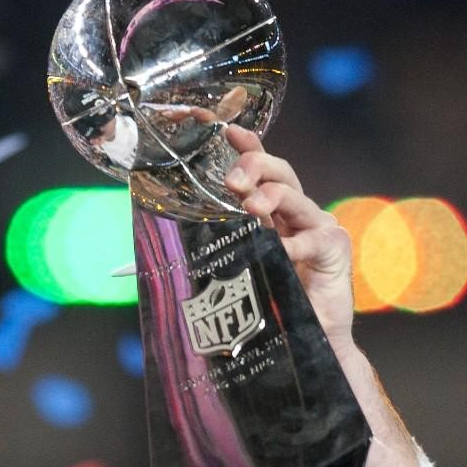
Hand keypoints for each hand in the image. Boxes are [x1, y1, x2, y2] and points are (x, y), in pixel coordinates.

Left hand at [222, 125, 356, 346]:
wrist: (303, 339)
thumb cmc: (264, 303)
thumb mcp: (227, 270)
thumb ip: (200, 255)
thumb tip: (133, 259)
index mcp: (268, 211)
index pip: (258, 167)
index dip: (244, 143)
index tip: (223, 126)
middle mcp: (293, 212)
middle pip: (278, 171)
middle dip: (253, 166)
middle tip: (231, 181)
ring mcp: (317, 226)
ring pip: (294, 196)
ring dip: (270, 197)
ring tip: (250, 208)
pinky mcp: (334, 249)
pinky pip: (311, 239)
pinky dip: (293, 244)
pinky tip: (279, 251)